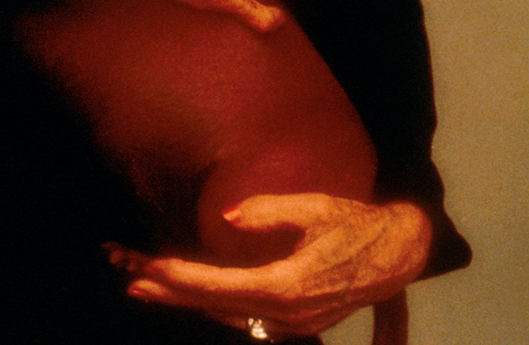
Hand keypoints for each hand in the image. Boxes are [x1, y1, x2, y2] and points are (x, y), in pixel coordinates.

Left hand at [108, 195, 430, 337]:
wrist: (398, 252)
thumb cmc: (355, 223)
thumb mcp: (316, 207)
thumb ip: (269, 210)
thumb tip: (227, 217)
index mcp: (289, 284)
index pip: (222, 285)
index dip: (183, 276)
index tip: (151, 267)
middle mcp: (287, 312)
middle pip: (217, 306)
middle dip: (172, 293)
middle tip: (130, 278)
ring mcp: (292, 321)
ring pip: (228, 313)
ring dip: (188, 299)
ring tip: (149, 283)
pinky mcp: (295, 318)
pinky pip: (245, 315)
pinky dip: (215, 304)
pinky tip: (193, 293)